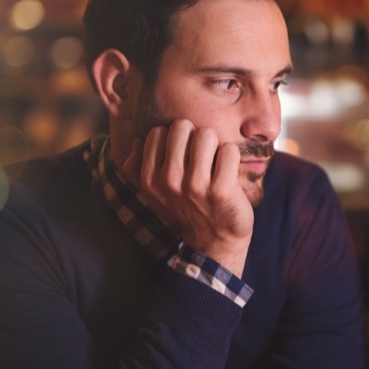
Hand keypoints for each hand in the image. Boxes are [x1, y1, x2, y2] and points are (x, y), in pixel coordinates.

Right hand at [122, 120, 252, 275]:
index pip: (158, 132)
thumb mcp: (154, 194)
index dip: (174, 139)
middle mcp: (169, 181)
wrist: (214, 242)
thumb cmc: (185, 211)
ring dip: (215, 145)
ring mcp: (195, 186)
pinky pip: (229, 150)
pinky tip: (228, 171)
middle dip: (194, 136)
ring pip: (206, 134)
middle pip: (182, 126)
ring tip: (215, 163)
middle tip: (202, 156)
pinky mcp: (221, 190)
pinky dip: (232, 157)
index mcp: (149, 179)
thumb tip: (136, 141)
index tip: (182, 156)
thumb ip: (137, 169)